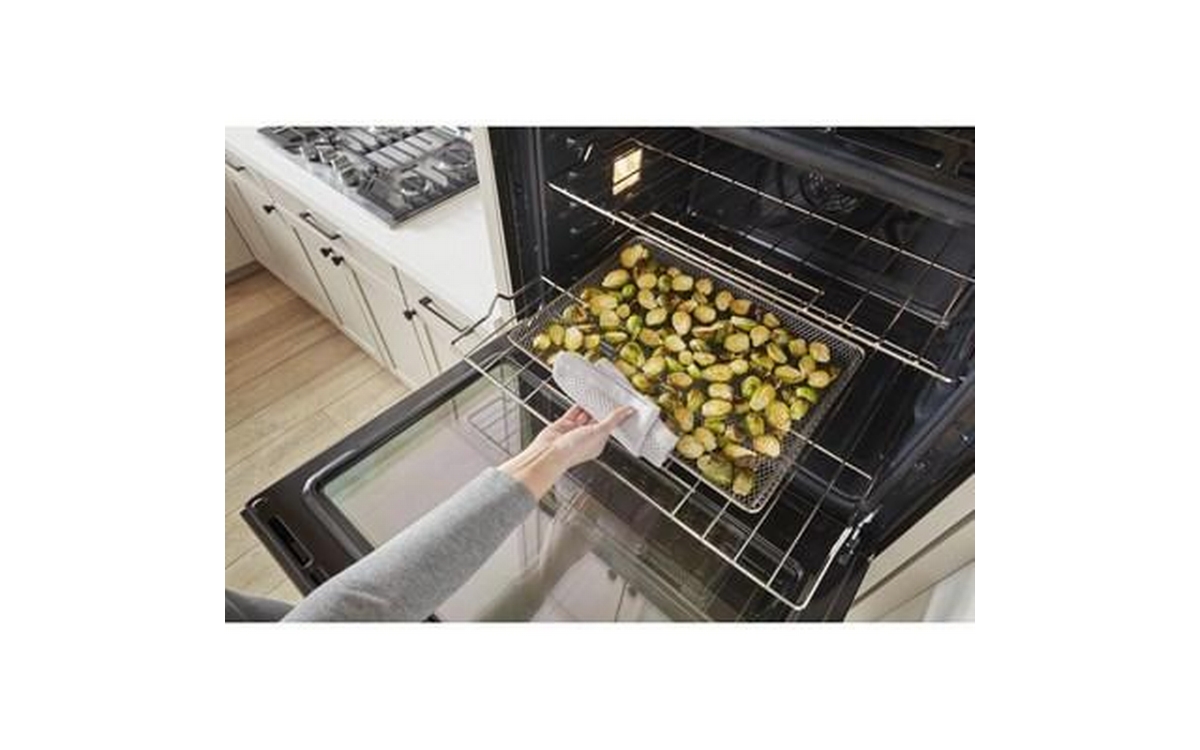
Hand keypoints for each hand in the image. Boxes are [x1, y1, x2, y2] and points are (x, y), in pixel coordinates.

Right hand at [499, 404, 633, 498]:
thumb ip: (613, 420)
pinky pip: (573, 412)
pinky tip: (583, 397)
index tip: (622, 405)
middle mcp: (586, 438)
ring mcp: (574, 431)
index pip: (609, 427)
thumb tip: (628, 412)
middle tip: (611, 396)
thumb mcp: (599, 432)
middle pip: (597, 420)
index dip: (615, 416)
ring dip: (591, 406)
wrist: (549, 453)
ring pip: (585, 415)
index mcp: (597, 444)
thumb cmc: (573, 450)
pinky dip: (578, 405)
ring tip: (599, 394)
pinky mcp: (563, 424)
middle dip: (603, 409)